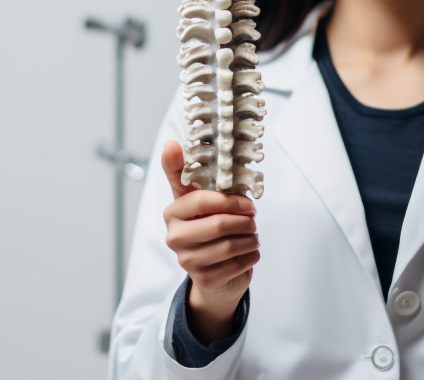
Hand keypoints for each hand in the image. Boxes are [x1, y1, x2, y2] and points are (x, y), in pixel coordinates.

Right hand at [161, 140, 259, 342]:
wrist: (213, 270)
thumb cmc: (207, 225)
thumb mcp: (197, 196)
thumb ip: (184, 170)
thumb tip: (170, 143)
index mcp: (172, 212)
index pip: (202, 201)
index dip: (231, 201)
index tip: (248, 202)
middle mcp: (174, 237)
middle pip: (219, 225)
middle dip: (245, 221)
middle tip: (253, 218)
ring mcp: (187, 261)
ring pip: (231, 245)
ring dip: (251, 238)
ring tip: (251, 235)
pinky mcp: (204, 280)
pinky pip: (238, 264)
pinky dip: (251, 255)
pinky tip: (249, 252)